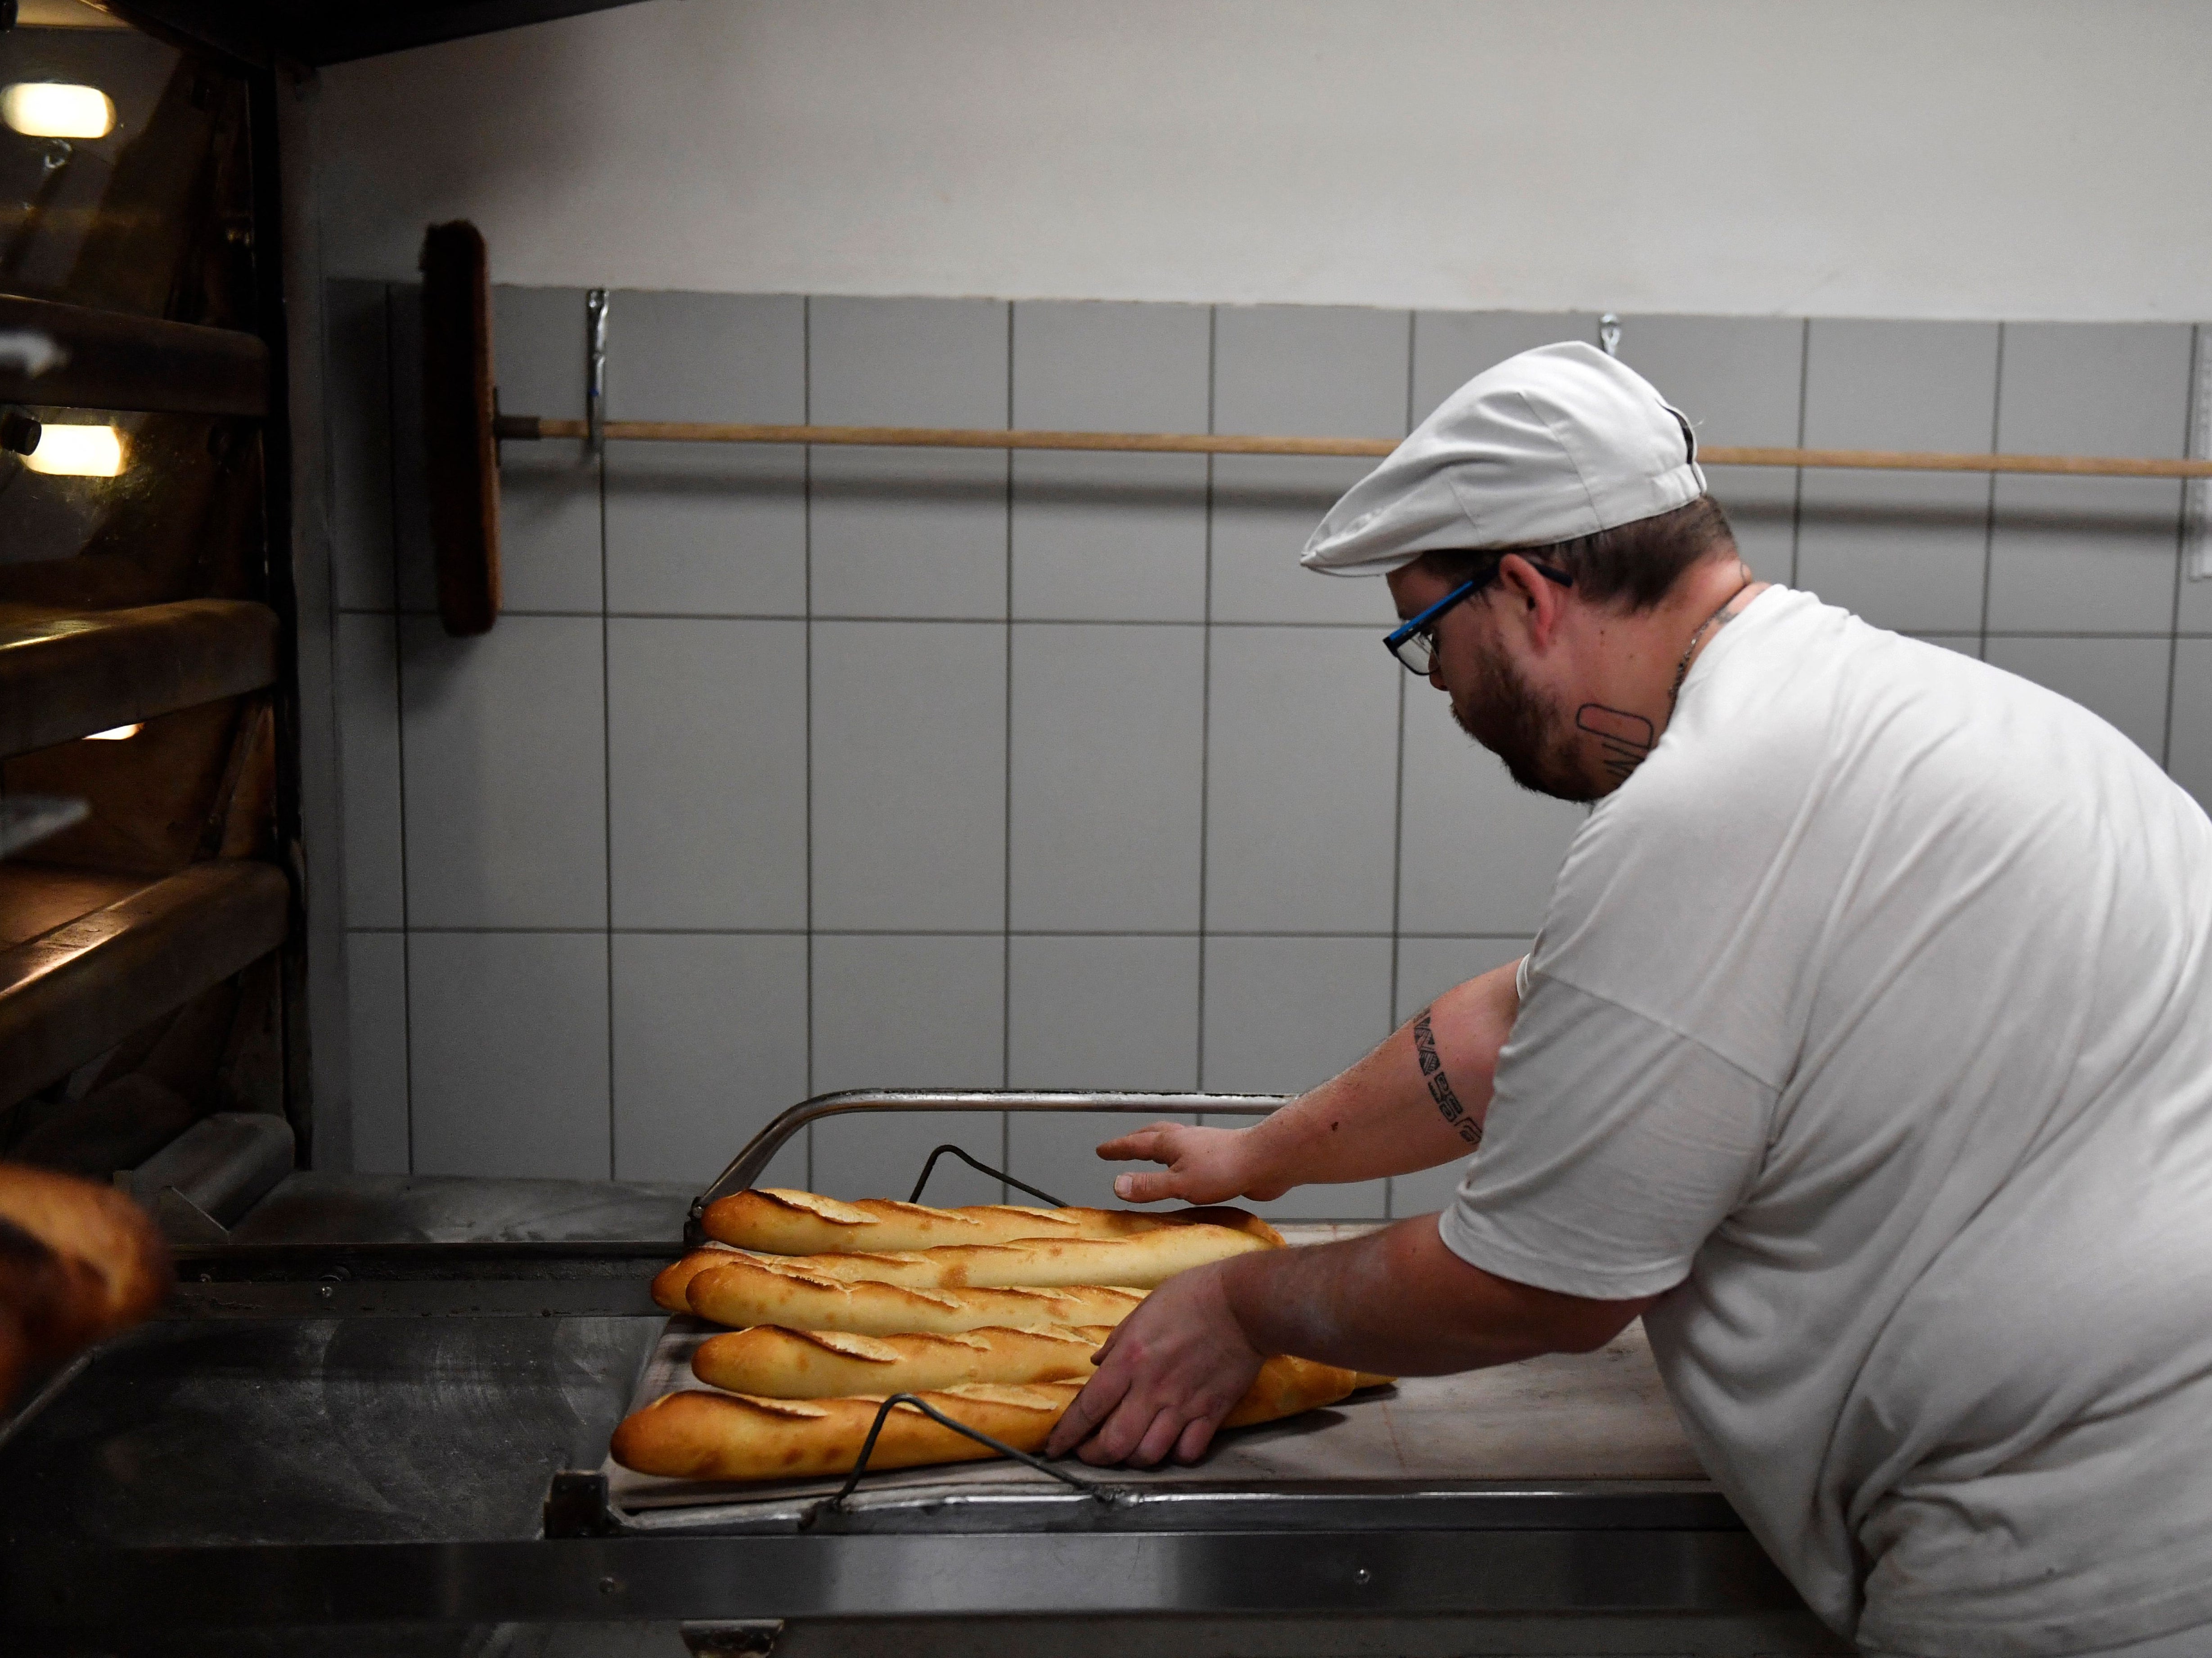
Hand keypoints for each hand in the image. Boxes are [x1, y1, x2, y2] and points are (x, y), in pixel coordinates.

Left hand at [1044, 1263, 1265, 1466]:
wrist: (1244, 1304)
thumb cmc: (1192, 1297)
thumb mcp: (1143, 1310)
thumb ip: (1117, 1341)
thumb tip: (1097, 1365)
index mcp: (1130, 1360)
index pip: (1088, 1407)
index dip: (1066, 1434)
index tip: (1054, 1448)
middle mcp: (1152, 1388)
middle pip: (1114, 1443)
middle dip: (1094, 1456)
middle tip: (1089, 1453)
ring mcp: (1184, 1404)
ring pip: (1148, 1455)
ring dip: (1132, 1460)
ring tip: (1127, 1452)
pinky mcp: (1212, 1413)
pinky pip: (1188, 1452)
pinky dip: (1174, 1456)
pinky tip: (1170, 1446)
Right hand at [1094, 1121, 1286, 1203]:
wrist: (1266, 1161)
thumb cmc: (1226, 1169)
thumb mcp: (1179, 1184)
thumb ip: (1149, 1186)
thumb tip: (1118, 1185)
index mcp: (1171, 1142)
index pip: (1136, 1144)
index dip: (1117, 1148)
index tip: (1101, 1150)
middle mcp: (1186, 1140)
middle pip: (1154, 1135)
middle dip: (1135, 1141)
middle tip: (1123, 1146)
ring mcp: (1204, 1147)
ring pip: (1174, 1144)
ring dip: (1158, 1148)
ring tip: (1152, 1157)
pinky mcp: (1221, 1159)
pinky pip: (1191, 1158)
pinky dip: (1179, 1161)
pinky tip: (1187, 1174)